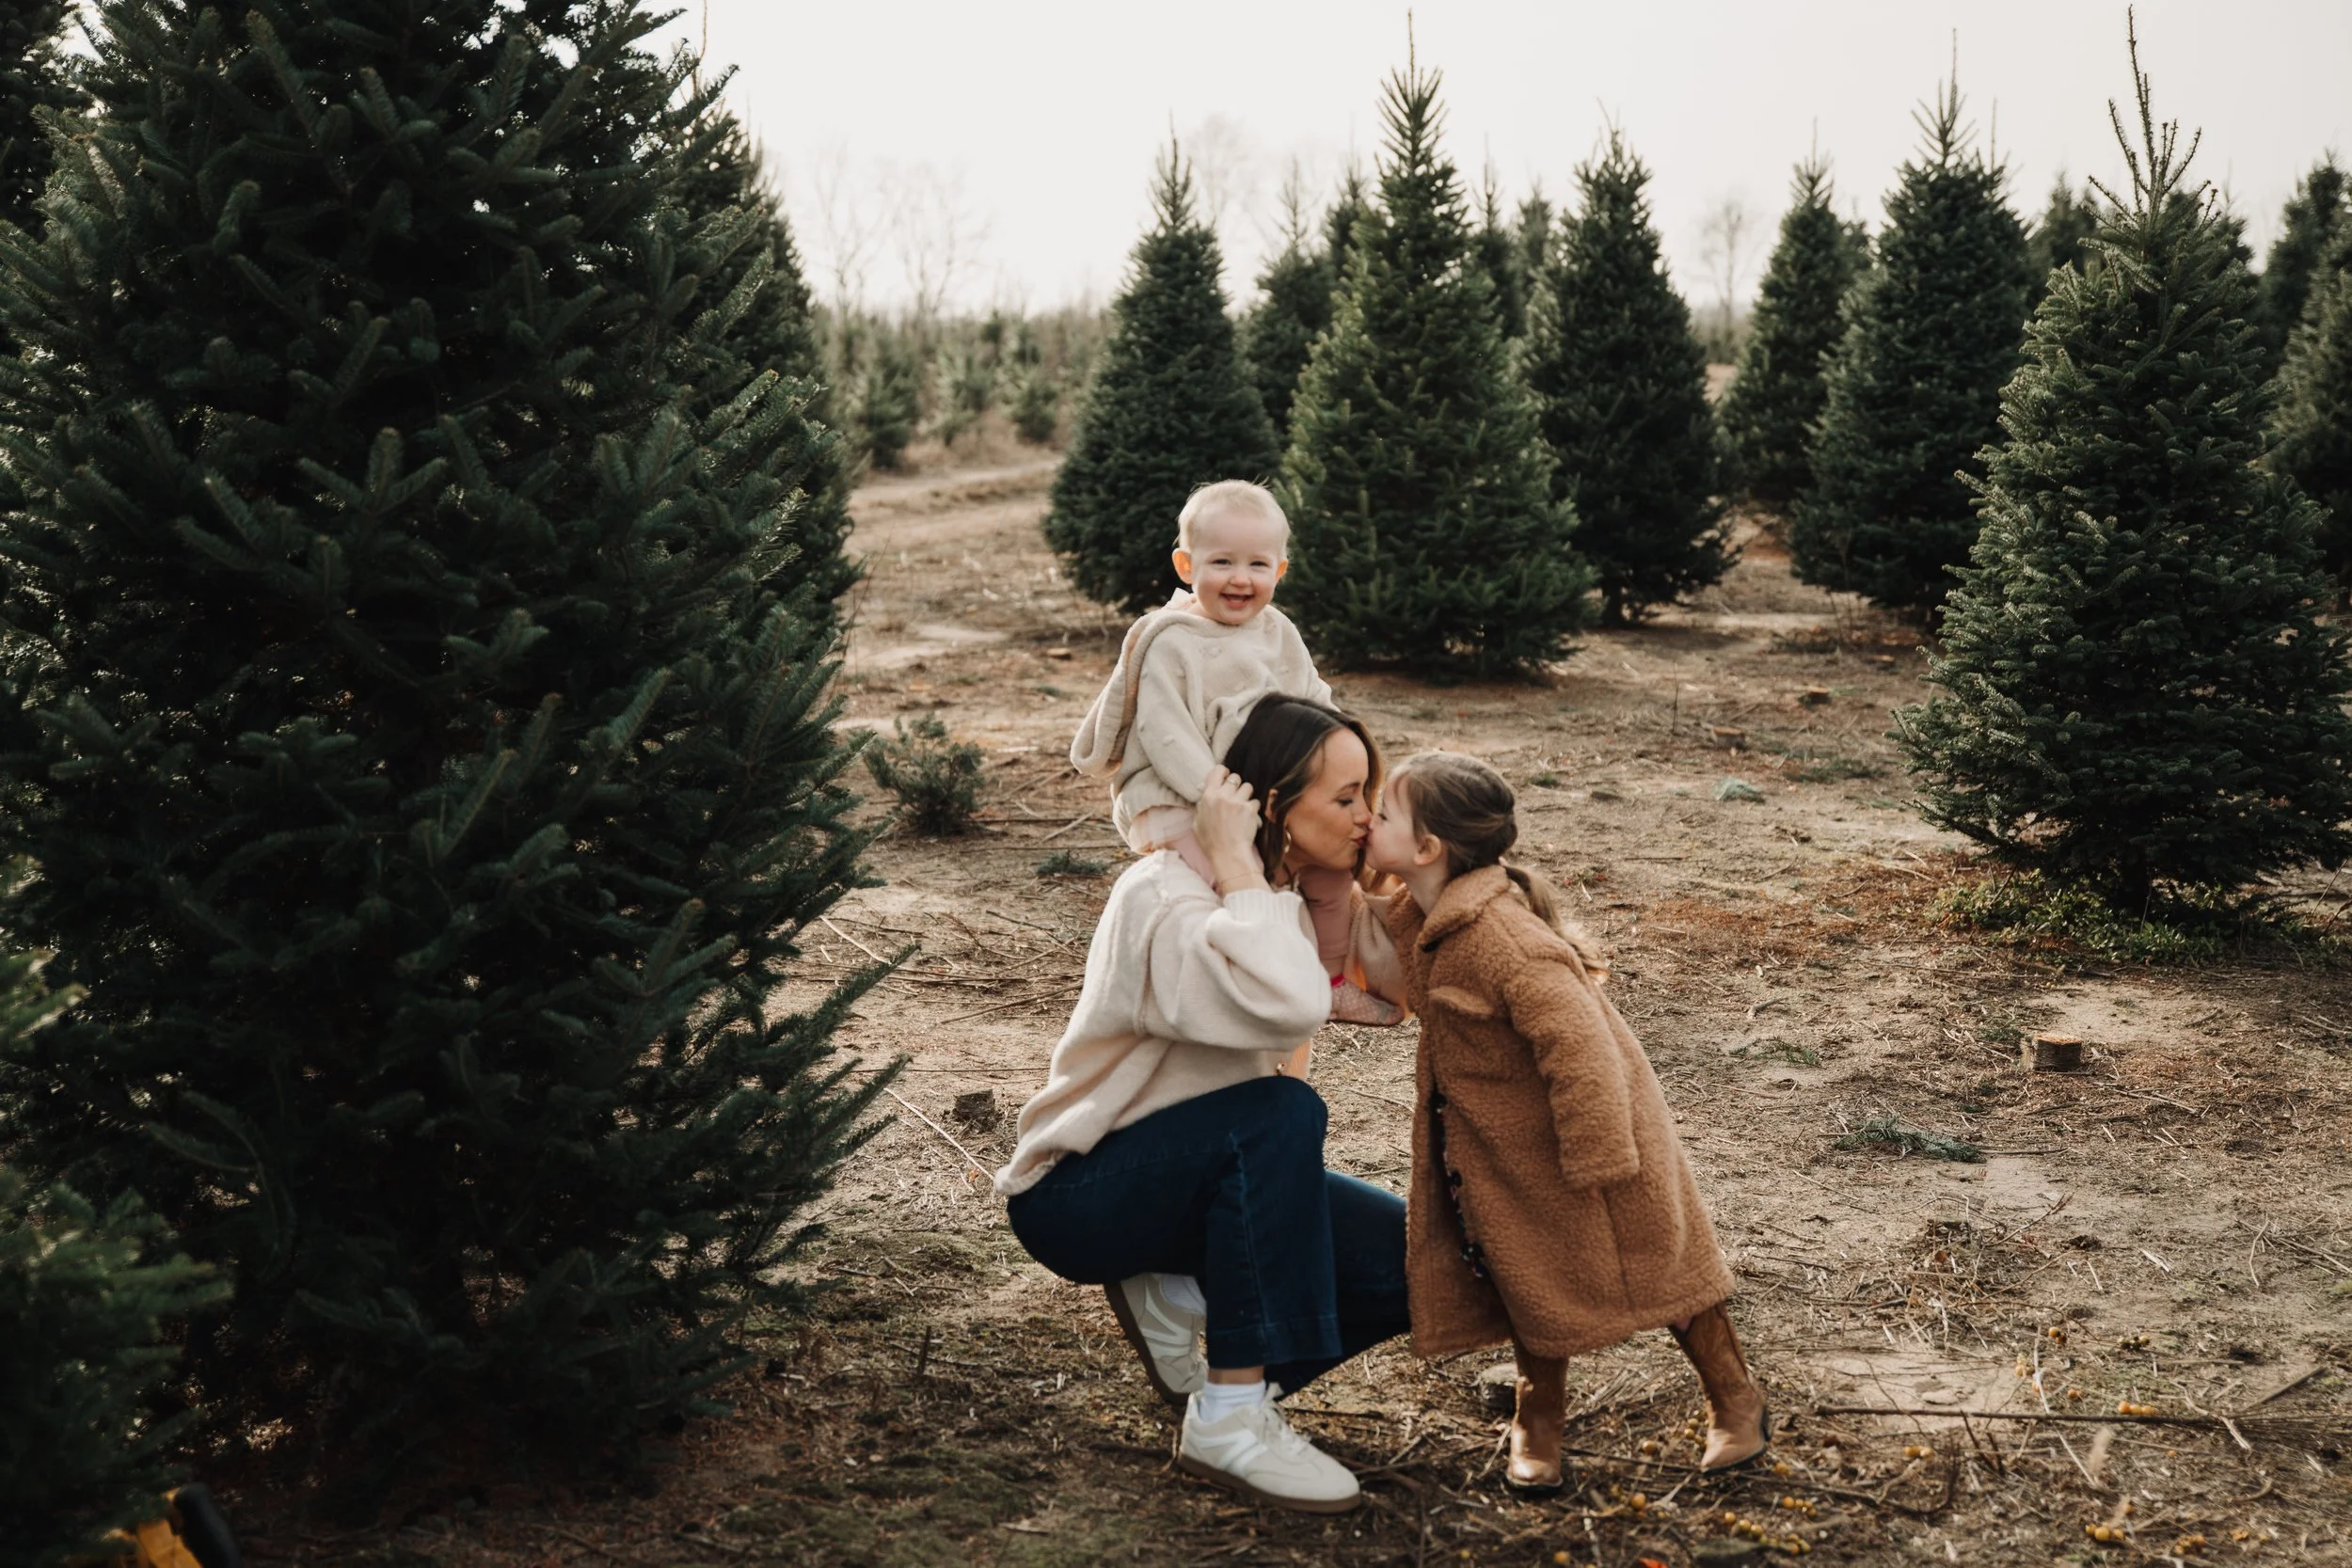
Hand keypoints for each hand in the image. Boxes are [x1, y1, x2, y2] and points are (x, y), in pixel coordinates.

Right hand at [1194, 766, 1268, 894]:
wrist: (1228, 854)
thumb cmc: (1210, 842)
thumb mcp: (1197, 823)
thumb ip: (1201, 807)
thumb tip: (1204, 798)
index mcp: (1208, 796)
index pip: (1218, 771)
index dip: (1224, 772)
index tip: (1226, 777)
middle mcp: (1223, 795)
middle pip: (1235, 777)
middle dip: (1236, 785)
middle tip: (1235, 796)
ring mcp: (1237, 802)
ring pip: (1248, 787)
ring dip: (1247, 795)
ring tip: (1243, 806)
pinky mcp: (1250, 809)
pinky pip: (1256, 801)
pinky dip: (1254, 808)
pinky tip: (1249, 817)